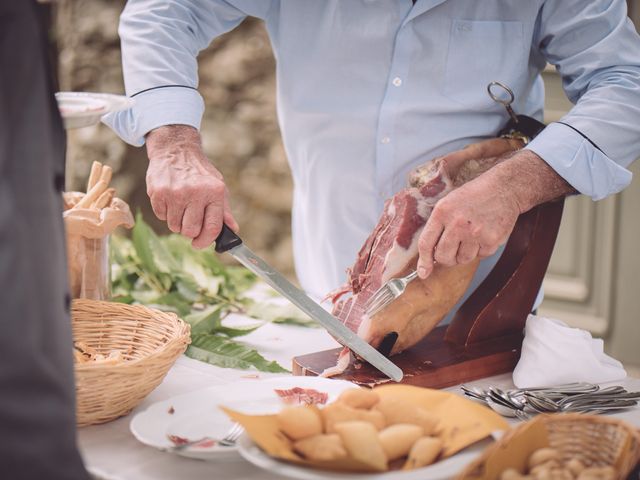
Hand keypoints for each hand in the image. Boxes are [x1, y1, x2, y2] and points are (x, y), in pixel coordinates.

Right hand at [145, 125, 238, 248]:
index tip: (200, 244)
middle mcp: (196, 193)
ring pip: (174, 226)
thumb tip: (233, 230)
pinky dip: (165, 212)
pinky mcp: (159, 192)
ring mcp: (176, 193)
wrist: (176, 149)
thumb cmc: (199, 172)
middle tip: (189, 221)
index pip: (212, 228)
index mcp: (215, 192)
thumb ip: (224, 210)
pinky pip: (161, 216)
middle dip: (189, 231)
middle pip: (191, 231)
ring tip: (180, 206)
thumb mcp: (218, 186)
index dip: (206, 241)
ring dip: (177, 221)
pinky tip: (170, 199)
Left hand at [416, 148, 575, 278]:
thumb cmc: (474, 196)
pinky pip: (480, 256)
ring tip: (471, 236)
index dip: (423, 262)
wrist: (504, 188)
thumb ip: (437, 226)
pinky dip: (481, 250)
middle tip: (453, 249)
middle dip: (446, 258)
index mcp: (442, 212)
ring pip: (462, 259)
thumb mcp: (448, 203)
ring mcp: (475, 233)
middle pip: (443, 257)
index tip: (423, 272)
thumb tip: (430, 255)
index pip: (426, 243)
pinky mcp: (491, 240)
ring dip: (465, 253)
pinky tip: (484, 234)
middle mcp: (457, 223)